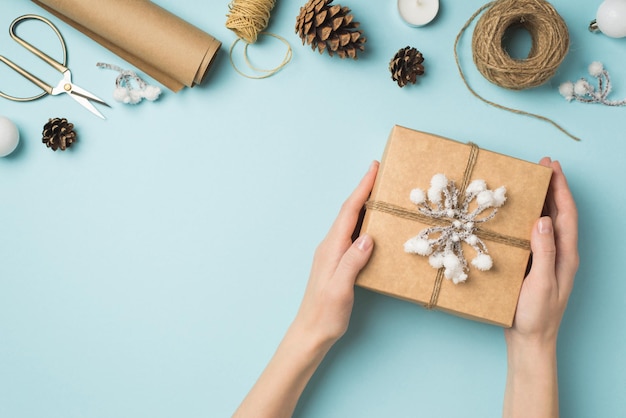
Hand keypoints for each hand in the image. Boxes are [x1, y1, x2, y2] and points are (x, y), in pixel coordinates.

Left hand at [233, 161, 378, 417]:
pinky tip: (373, 226)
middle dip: (364, 190)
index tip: (374, 169)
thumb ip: (352, 262)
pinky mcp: (337, 262)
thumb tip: (367, 237)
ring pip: (350, 222)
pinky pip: (352, 234)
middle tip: (380, 173)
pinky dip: (363, 223)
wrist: (310, 332)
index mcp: (332, 248)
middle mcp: (330, 246)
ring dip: (364, 205)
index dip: (362, 189)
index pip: (349, 212)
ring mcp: (333, 253)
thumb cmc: (325, 313)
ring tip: (380, 193)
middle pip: (349, 211)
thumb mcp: (340, 288)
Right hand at [503, 157, 578, 417]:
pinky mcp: (534, 263)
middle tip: (542, 165)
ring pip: (548, 221)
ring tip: (532, 180)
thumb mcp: (542, 282)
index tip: (552, 167)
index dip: (560, 188)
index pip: (566, 214)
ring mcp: (547, 258)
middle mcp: (559, 253)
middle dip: (553, 187)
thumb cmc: (537, 315)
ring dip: (542, 199)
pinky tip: (518, 212)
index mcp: (566, 255)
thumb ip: (544, 251)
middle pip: (560, 212)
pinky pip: (534, 233)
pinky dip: (529, 216)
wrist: (529, 339)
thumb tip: (544, 219)